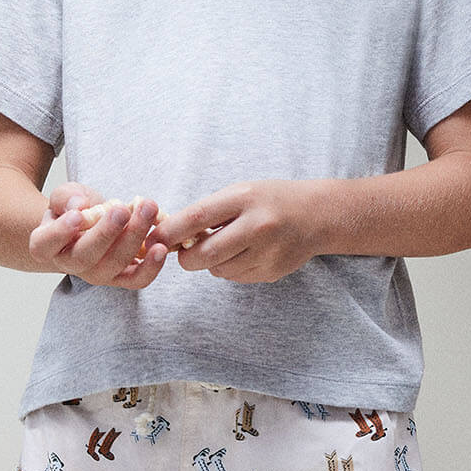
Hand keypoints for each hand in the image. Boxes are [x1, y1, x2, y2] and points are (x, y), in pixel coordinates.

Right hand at [29, 184, 167, 288]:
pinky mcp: (122, 278)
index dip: (60, 232)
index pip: (46, 243)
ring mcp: (97, 274)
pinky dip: (151, 267)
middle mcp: (69, 264)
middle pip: (85, 256)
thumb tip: (78, 205)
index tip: (77, 216)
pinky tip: (161, 247)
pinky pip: (136, 280)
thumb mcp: (66, 196)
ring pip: (114, 264)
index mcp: (46, 245)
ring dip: (134, 238)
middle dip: (106, 232)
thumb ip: (67, 197)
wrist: (92, 225)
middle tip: (122, 210)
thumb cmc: (75, 210)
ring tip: (148, 211)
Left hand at [152, 180, 316, 283]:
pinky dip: (231, 268)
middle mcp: (258, 226)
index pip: (196, 218)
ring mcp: (268, 252)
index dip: (169, 232)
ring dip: (211, 262)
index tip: (153, 238)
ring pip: (218, 270)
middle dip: (186, 257)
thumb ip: (208, 212)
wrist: (318, 215)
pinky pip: (235, 277)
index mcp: (245, 199)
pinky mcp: (272, 271)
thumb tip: (169, 235)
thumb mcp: (241, 192)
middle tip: (186, 250)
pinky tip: (245, 252)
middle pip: (203, 255)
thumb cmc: (270, 200)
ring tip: (226, 245)